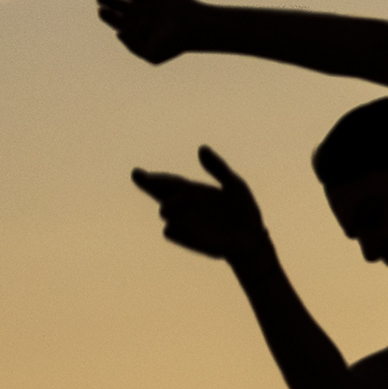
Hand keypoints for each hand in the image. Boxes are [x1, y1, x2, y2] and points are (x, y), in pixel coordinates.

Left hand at [95, 0, 209, 63]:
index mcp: (141, 27)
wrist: (195, 27)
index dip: (107, 16)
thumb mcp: (151, 54)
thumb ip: (133, 46)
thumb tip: (119, 33)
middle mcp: (145, 13)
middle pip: (121, 4)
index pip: (118, 20)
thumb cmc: (174, 43)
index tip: (102, 10)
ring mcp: (154, 0)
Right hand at [129, 147, 270, 263]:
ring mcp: (184, 222)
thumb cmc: (244, 212)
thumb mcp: (234, 185)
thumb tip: (201, 148)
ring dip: (169, 204)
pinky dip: (172, 224)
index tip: (136, 173)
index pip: (168, 182)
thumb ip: (217, 167)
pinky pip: (169, 230)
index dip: (151, 178)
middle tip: (151, 180)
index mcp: (193, 191)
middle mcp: (185, 206)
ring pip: (164, 210)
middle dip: (153, 185)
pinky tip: (177, 221)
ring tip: (178, 202)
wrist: (251, 240)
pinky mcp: (186, 238)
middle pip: (159, 193)